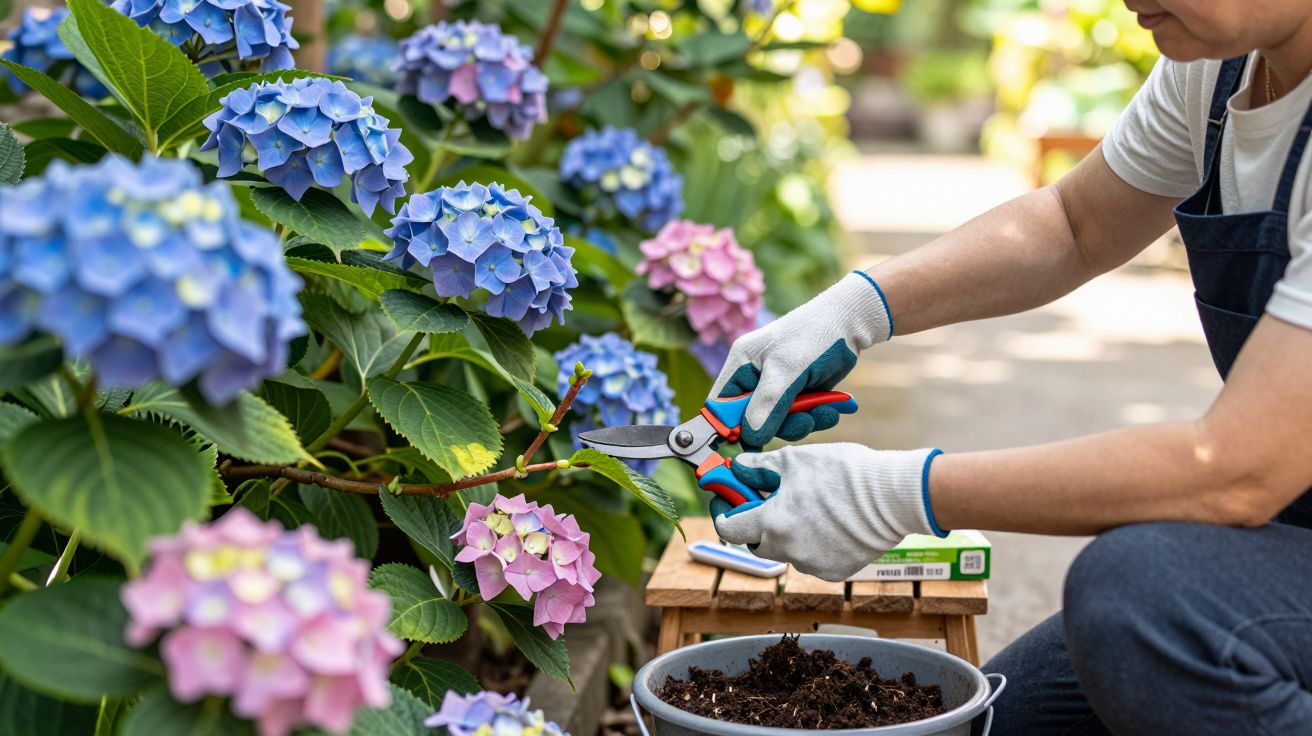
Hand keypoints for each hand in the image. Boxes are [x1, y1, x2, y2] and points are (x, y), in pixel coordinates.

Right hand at [710, 272, 891, 447]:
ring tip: (823, 412)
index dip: (728, 428)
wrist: (850, 324)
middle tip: (802, 421)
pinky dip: (813, 418)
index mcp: (740, 365)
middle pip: (751, 421)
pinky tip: (830, 409)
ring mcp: (776, 388)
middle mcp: (754, 378)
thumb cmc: (814, 336)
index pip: (720, 406)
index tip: (747, 445)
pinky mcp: (796, 395)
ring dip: (801, 423)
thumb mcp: (788, 369)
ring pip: (777, 424)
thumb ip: (767, 404)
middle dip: (778, 426)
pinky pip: (797, 419)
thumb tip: (751, 438)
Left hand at [710, 443, 944, 581]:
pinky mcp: (835, 572)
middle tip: (770, 504)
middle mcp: (789, 551)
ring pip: (788, 552)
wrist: (893, 497)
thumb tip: (738, 467)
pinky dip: (814, 545)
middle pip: (759, 544)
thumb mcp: (795, 460)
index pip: (731, 530)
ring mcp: (813, 565)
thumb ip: (759, 466)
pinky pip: (814, 560)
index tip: (728, 507)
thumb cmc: (844, 473)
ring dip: (789, 535)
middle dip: (759, 526)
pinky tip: (830, 524)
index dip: (725, 516)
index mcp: (773, 524)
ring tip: (810, 509)